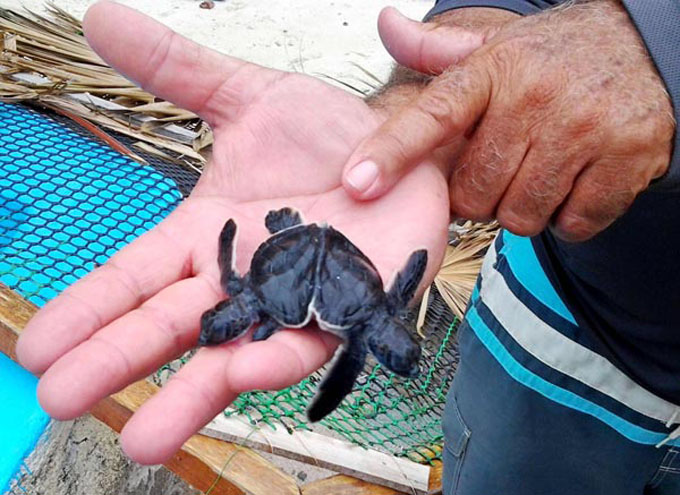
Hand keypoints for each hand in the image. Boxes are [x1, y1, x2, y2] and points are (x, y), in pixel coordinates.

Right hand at [15, 1, 448, 463]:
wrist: (404, 151)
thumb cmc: (331, 134)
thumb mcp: (249, 95)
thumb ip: (180, 71)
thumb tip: (100, 19)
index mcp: (210, 235)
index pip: (136, 274)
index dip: (89, 307)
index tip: (36, 343)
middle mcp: (244, 278)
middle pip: (170, 323)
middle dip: (117, 359)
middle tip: (59, 397)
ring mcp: (296, 300)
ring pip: (234, 352)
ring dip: (189, 393)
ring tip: (141, 438)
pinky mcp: (350, 310)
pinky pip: (313, 340)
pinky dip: (279, 355)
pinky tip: (242, 370)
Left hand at [343, 1, 674, 241]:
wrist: (648, 49)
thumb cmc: (555, 59)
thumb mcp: (495, 46)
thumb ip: (437, 49)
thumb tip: (386, 26)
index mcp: (495, 69)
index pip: (433, 116)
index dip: (391, 152)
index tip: (358, 182)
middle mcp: (536, 97)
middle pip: (475, 193)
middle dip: (481, 194)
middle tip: (502, 167)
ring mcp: (585, 129)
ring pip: (522, 216)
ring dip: (524, 208)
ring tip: (539, 171)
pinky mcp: (627, 159)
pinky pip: (572, 224)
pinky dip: (568, 216)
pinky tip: (574, 182)